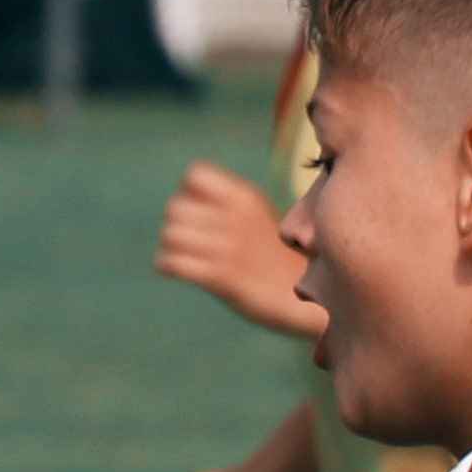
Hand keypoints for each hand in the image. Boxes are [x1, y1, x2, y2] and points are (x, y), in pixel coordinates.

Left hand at [155, 161, 310, 329]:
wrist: (304, 296)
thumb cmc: (276, 257)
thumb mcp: (257, 217)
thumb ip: (226, 204)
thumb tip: (184, 199)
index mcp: (244, 197)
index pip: (195, 175)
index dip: (187, 193)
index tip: (197, 212)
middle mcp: (234, 217)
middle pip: (175, 207)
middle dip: (174, 224)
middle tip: (187, 241)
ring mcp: (227, 247)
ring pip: (170, 234)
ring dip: (168, 246)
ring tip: (180, 256)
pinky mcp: (220, 277)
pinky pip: (173, 263)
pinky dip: (167, 266)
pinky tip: (175, 271)